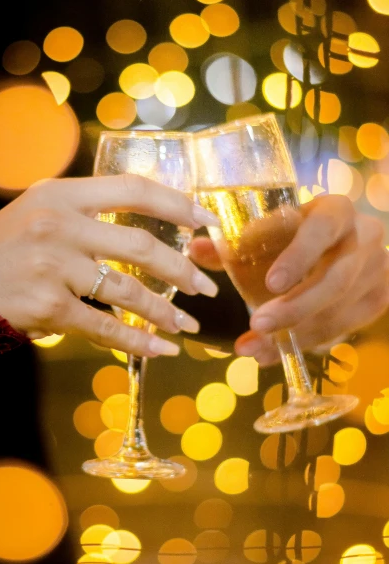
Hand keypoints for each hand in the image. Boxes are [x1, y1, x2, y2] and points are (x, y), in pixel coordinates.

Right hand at [0, 175, 218, 357]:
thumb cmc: (9, 245)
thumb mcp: (43, 208)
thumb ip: (89, 207)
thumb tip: (151, 218)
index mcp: (63, 194)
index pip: (132, 189)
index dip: (176, 203)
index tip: (207, 219)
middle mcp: (59, 226)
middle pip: (139, 245)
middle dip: (181, 268)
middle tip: (205, 286)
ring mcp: (53, 267)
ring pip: (127, 290)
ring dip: (164, 310)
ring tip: (187, 322)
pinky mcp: (48, 308)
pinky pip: (104, 326)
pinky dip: (137, 340)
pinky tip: (160, 348)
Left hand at [190, 194, 388, 364]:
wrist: (349, 242)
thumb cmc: (300, 233)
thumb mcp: (273, 230)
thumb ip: (234, 242)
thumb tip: (194, 249)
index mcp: (335, 210)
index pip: (321, 230)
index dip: (298, 257)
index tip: (270, 284)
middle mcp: (364, 237)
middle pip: (335, 280)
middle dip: (294, 308)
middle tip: (256, 325)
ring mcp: (378, 270)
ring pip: (339, 311)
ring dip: (295, 334)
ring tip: (255, 348)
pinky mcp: (379, 298)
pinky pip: (343, 329)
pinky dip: (306, 343)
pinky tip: (276, 352)